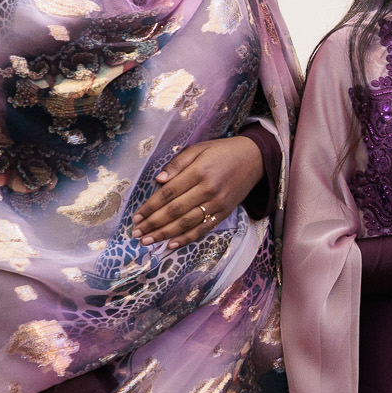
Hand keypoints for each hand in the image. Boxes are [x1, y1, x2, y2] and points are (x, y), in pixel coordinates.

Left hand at [135, 137, 262, 245]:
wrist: (255, 159)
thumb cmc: (223, 151)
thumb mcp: (199, 148)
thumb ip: (178, 163)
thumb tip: (159, 180)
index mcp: (199, 171)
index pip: (169, 193)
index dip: (150, 206)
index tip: (136, 216)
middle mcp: (208, 189)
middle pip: (175, 211)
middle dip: (153, 224)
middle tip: (136, 233)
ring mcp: (218, 204)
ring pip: (187, 223)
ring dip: (165, 234)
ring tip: (147, 241)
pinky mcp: (225, 212)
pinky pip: (203, 228)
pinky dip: (187, 238)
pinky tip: (171, 244)